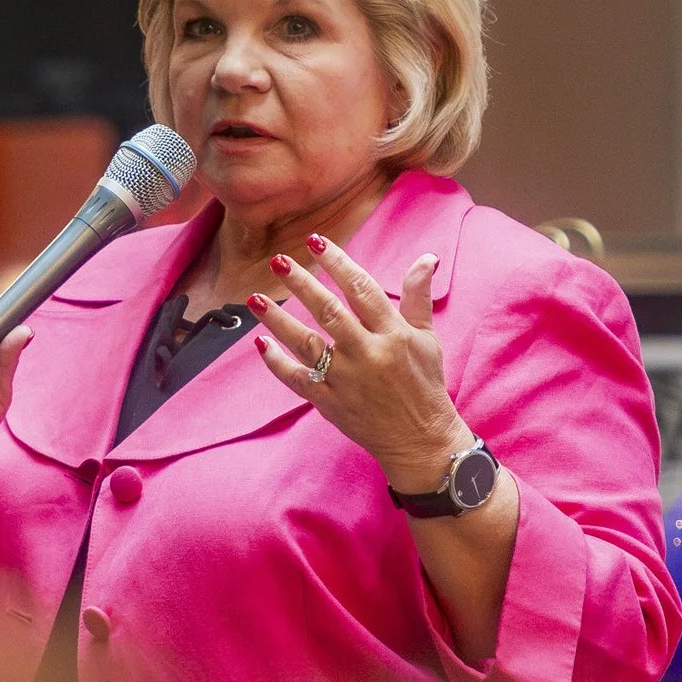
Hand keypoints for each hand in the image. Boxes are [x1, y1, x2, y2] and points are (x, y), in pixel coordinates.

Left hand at [248, 236, 469, 493]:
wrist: (421, 440)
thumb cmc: (424, 385)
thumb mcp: (427, 339)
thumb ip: (418, 297)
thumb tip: (426, 257)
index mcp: (394, 334)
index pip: (362, 289)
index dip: (338, 262)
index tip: (316, 241)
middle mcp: (368, 354)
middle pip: (330, 312)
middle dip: (302, 284)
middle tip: (278, 261)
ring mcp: (347, 380)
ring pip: (306, 343)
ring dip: (277, 321)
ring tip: (255, 299)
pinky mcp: (330, 402)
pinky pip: (297, 379)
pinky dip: (276, 362)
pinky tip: (259, 343)